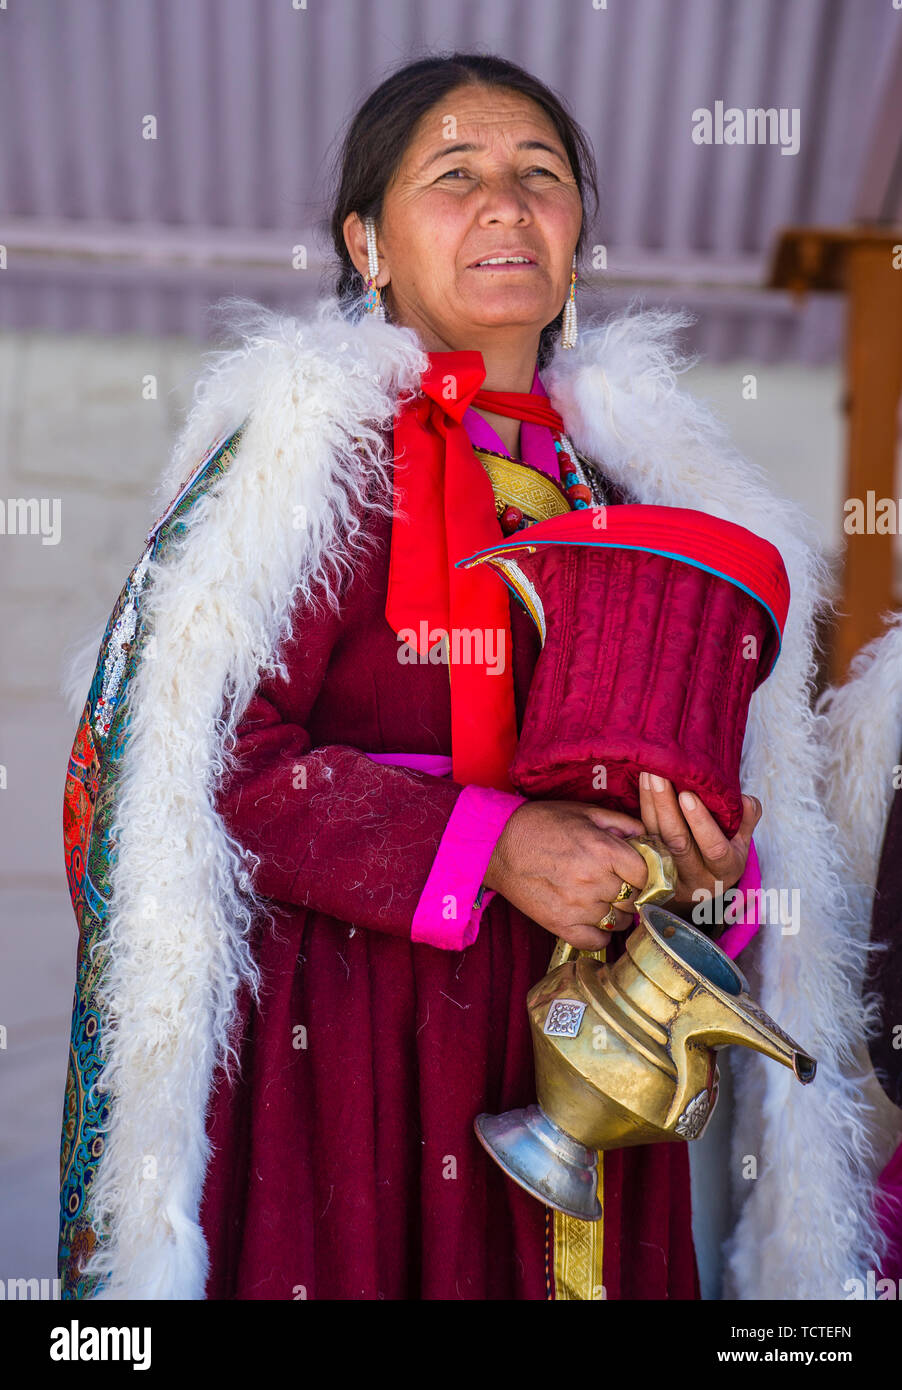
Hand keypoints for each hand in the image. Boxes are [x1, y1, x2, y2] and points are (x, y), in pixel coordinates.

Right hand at [484, 801, 649, 951]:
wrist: (497, 845)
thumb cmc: (540, 823)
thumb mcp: (584, 812)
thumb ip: (621, 823)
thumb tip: (647, 838)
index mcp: (604, 850)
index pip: (646, 875)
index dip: (646, 874)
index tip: (638, 873)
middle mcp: (594, 881)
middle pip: (634, 899)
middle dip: (631, 892)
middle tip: (620, 884)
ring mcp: (577, 907)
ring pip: (618, 921)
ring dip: (617, 912)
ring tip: (604, 899)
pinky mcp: (560, 925)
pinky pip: (597, 941)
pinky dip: (601, 934)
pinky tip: (594, 920)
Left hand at [638, 772, 760, 912]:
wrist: (701, 882)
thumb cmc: (725, 854)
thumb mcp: (742, 841)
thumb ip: (747, 819)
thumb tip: (746, 800)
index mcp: (723, 871)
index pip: (714, 849)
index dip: (700, 823)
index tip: (687, 795)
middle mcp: (695, 876)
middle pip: (677, 843)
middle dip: (666, 807)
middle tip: (660, 777)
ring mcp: (670, 872)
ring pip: (656, 837)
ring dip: (650, 803)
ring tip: (649, 772)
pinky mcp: (651, 864)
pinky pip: (644, 834)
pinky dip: (643, 807)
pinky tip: (643, 783)